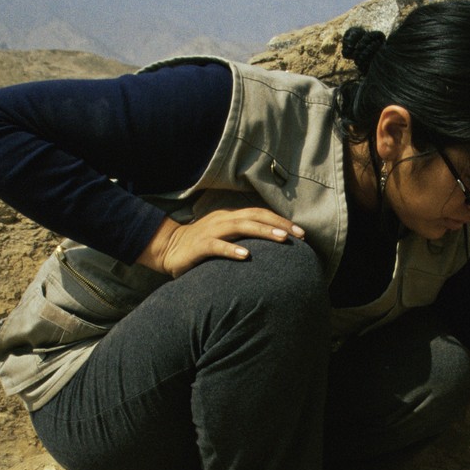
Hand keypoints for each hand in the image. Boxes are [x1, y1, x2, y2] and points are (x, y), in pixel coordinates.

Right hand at [136, 208, 305, 276]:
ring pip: (240, 227)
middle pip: (255, 216)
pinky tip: (246, 256)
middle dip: (279, 224)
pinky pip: (217, 246)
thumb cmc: (203, 246)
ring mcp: (211, 232)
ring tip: (282, 238)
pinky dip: (232, 250)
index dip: (281, 220)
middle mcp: (223, 220)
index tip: (302, 233)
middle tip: (299, 235)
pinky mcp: (199, 246)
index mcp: (231, 217)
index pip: (260, 214)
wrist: (168, 248)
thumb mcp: (226, 237)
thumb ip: (245, 237)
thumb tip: (273, 245)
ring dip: (263, 231)